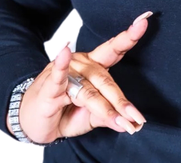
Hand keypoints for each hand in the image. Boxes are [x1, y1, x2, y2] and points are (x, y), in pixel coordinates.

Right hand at [7, 11, 152, 142]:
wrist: (37, 124)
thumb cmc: (65, 114)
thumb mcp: (92, 117)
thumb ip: (109, 116)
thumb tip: (131, 124)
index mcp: (93, 68)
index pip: (113, 51)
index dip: (127, 37)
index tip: (144, 22)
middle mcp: (80, 66)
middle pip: (104, 81)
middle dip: (121, 101)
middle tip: (135, 118)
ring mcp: (64, 74)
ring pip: (88, 90)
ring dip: (104, 107)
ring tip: (121, 121)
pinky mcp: (48, 86)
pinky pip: (57, 76)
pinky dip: (61, 66)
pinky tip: (64, 52)